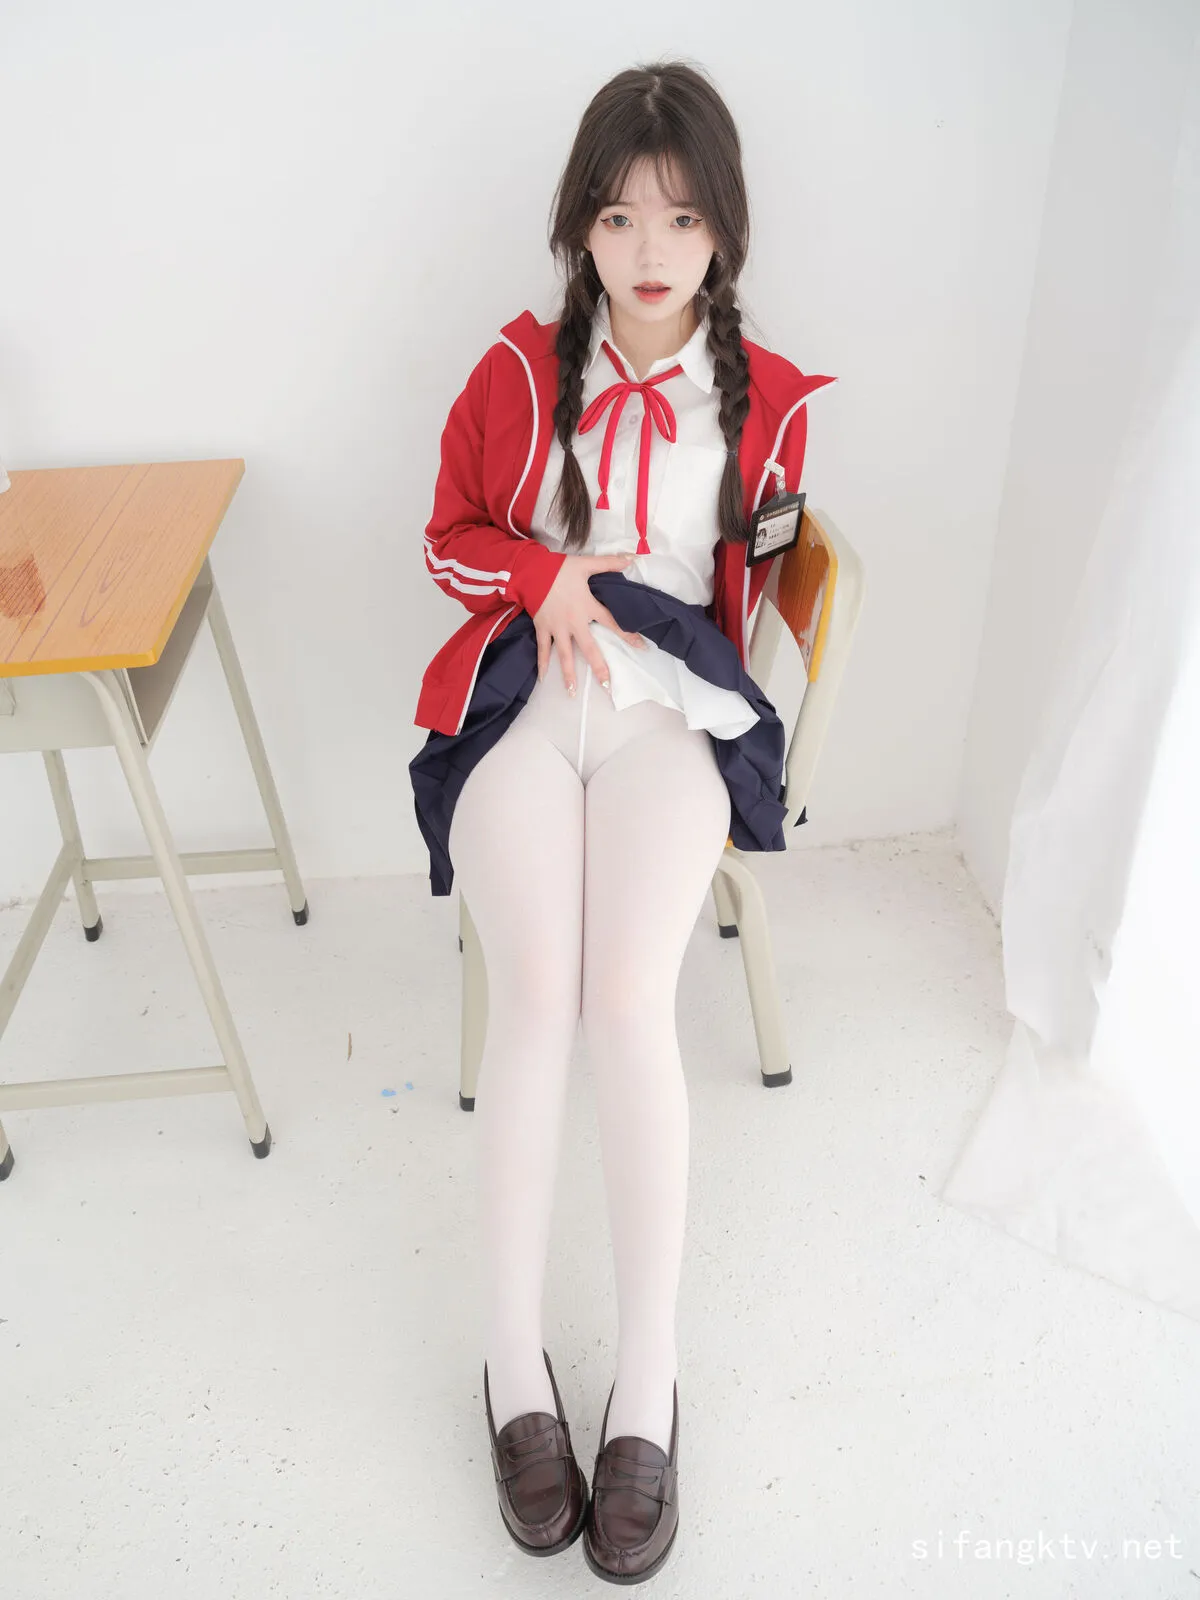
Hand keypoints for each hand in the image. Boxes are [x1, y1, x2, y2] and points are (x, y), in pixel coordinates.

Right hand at [532, 553, 647, 694]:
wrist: (530, 571)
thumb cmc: (559, 569)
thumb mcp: (585, 564)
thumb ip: (609, 563)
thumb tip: (632, 558)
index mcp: (588, 607)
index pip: (613, 623)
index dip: (628, 635)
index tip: (641, 647)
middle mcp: (574, 622)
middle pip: (589, 648)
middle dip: (599, 667)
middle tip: (607, 686)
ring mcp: (557, 628)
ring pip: (565, 655)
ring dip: (568, 675)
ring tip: (573, 693)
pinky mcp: (542, 628)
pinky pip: (543, 650)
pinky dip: (542, 664)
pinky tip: (544, 680)